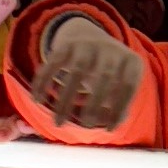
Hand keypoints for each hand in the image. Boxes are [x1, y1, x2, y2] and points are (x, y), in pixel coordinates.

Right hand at [28, 12, 143, 133]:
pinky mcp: (66, 44)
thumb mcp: (120, 87)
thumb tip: (110, 126)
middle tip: (85, 126)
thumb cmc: (109, 75)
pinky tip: (37, 101)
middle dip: (94, 104)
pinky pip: (54, 64)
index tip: (108, 130)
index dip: (118, 108)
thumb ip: (119, 109)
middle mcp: (111, 50)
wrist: (89, 37)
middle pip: (104, 77)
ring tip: (58, 123)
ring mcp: (89, 44)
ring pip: (78, 72)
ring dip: (66, 100)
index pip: (128, 86)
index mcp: (131, 62)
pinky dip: (44, 83)